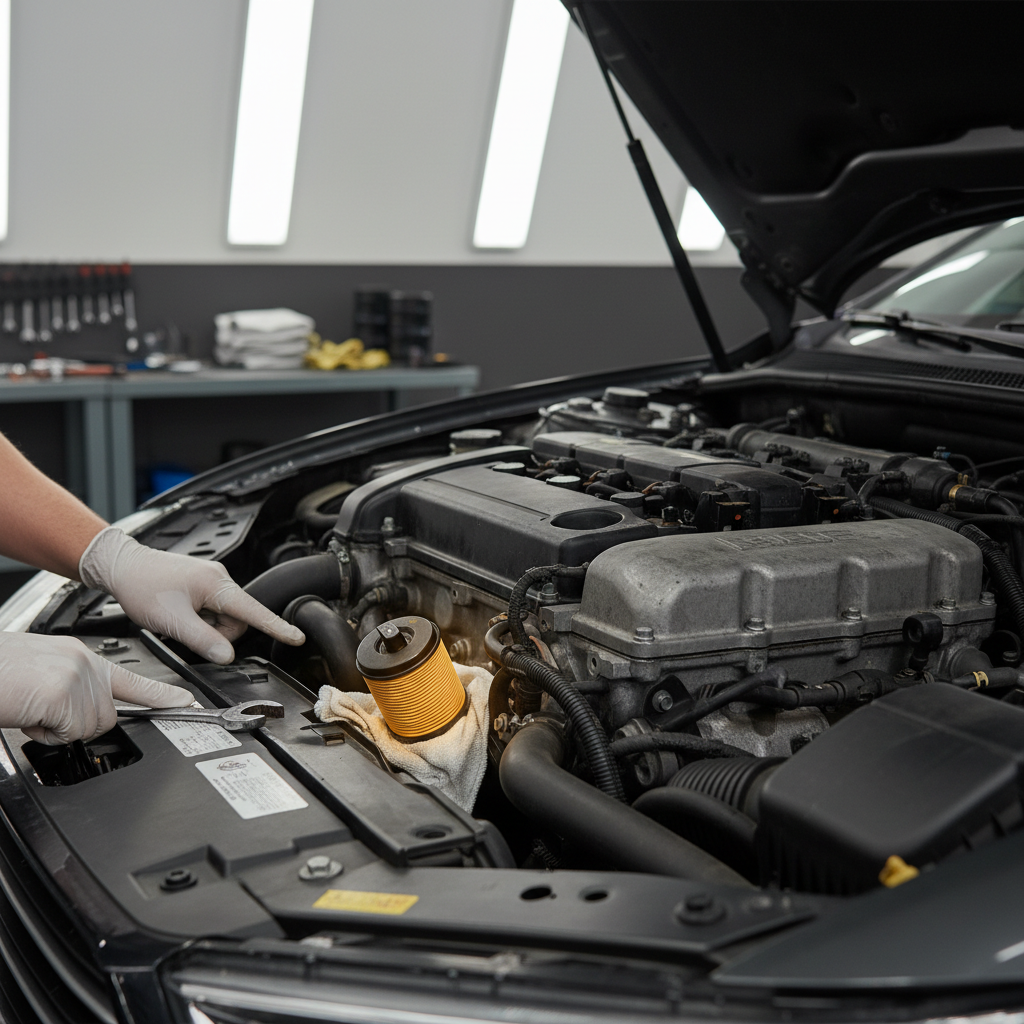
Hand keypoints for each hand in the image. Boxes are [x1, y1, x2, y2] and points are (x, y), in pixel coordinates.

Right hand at [0, 632, 193, 743]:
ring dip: (56, 730)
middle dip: (74, 725)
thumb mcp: (42, 675)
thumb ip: (71, 688)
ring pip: (89, 728)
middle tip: (41, 709)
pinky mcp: (64, 694)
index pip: (132, 678)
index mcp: (80, 656)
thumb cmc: (0, 675)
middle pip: (107, 716)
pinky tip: (27, 713)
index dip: (163, 694)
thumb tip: (83, 711)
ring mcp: (77, 677)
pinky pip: (69, 734)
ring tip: (29, 707)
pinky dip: (45, 734)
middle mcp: (84, 662)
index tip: (186, 703)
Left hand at [79, 527, 304, 663]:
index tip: (297, 637)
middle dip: (217, 633)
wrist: (121, 565)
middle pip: (236, 620)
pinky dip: (198, 618)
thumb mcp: (172, 620)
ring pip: (223, 617)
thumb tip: (227, 656)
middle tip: (187, 631)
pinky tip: (178, 614)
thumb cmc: (142, 586)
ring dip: (205, 627)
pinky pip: (211, 609)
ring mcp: (210, 580)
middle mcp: (219, 579)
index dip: (277, 627)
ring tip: (178, 620)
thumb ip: (203, 640)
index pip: (254, 611)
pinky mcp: (201, 584)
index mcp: (217, 585)